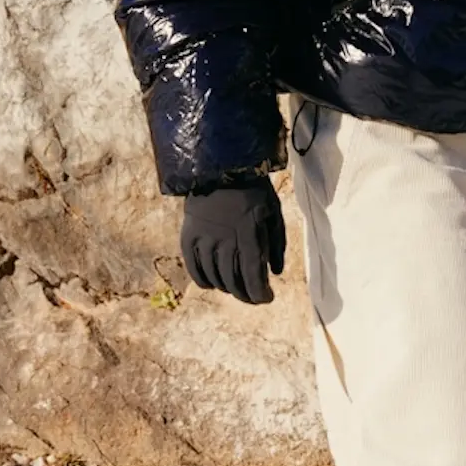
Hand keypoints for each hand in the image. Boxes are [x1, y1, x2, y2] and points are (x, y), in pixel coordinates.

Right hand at [181, 178, 285, 304]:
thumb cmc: (253, 190)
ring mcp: (204, 240)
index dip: (260, 294)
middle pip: (234, 282)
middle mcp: (224, 241)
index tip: (267, 298)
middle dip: (246, 295)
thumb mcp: (273, 212)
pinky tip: (213, 283)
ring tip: (236, 288)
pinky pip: (194, 269)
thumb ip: (276, 244)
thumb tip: (275, 273)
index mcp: (248, 234)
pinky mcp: (188, 238)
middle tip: (253, 297)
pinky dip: (204, 281)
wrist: (220, 166)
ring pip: (215, 278)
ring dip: (228, 288)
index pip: (253, 276)